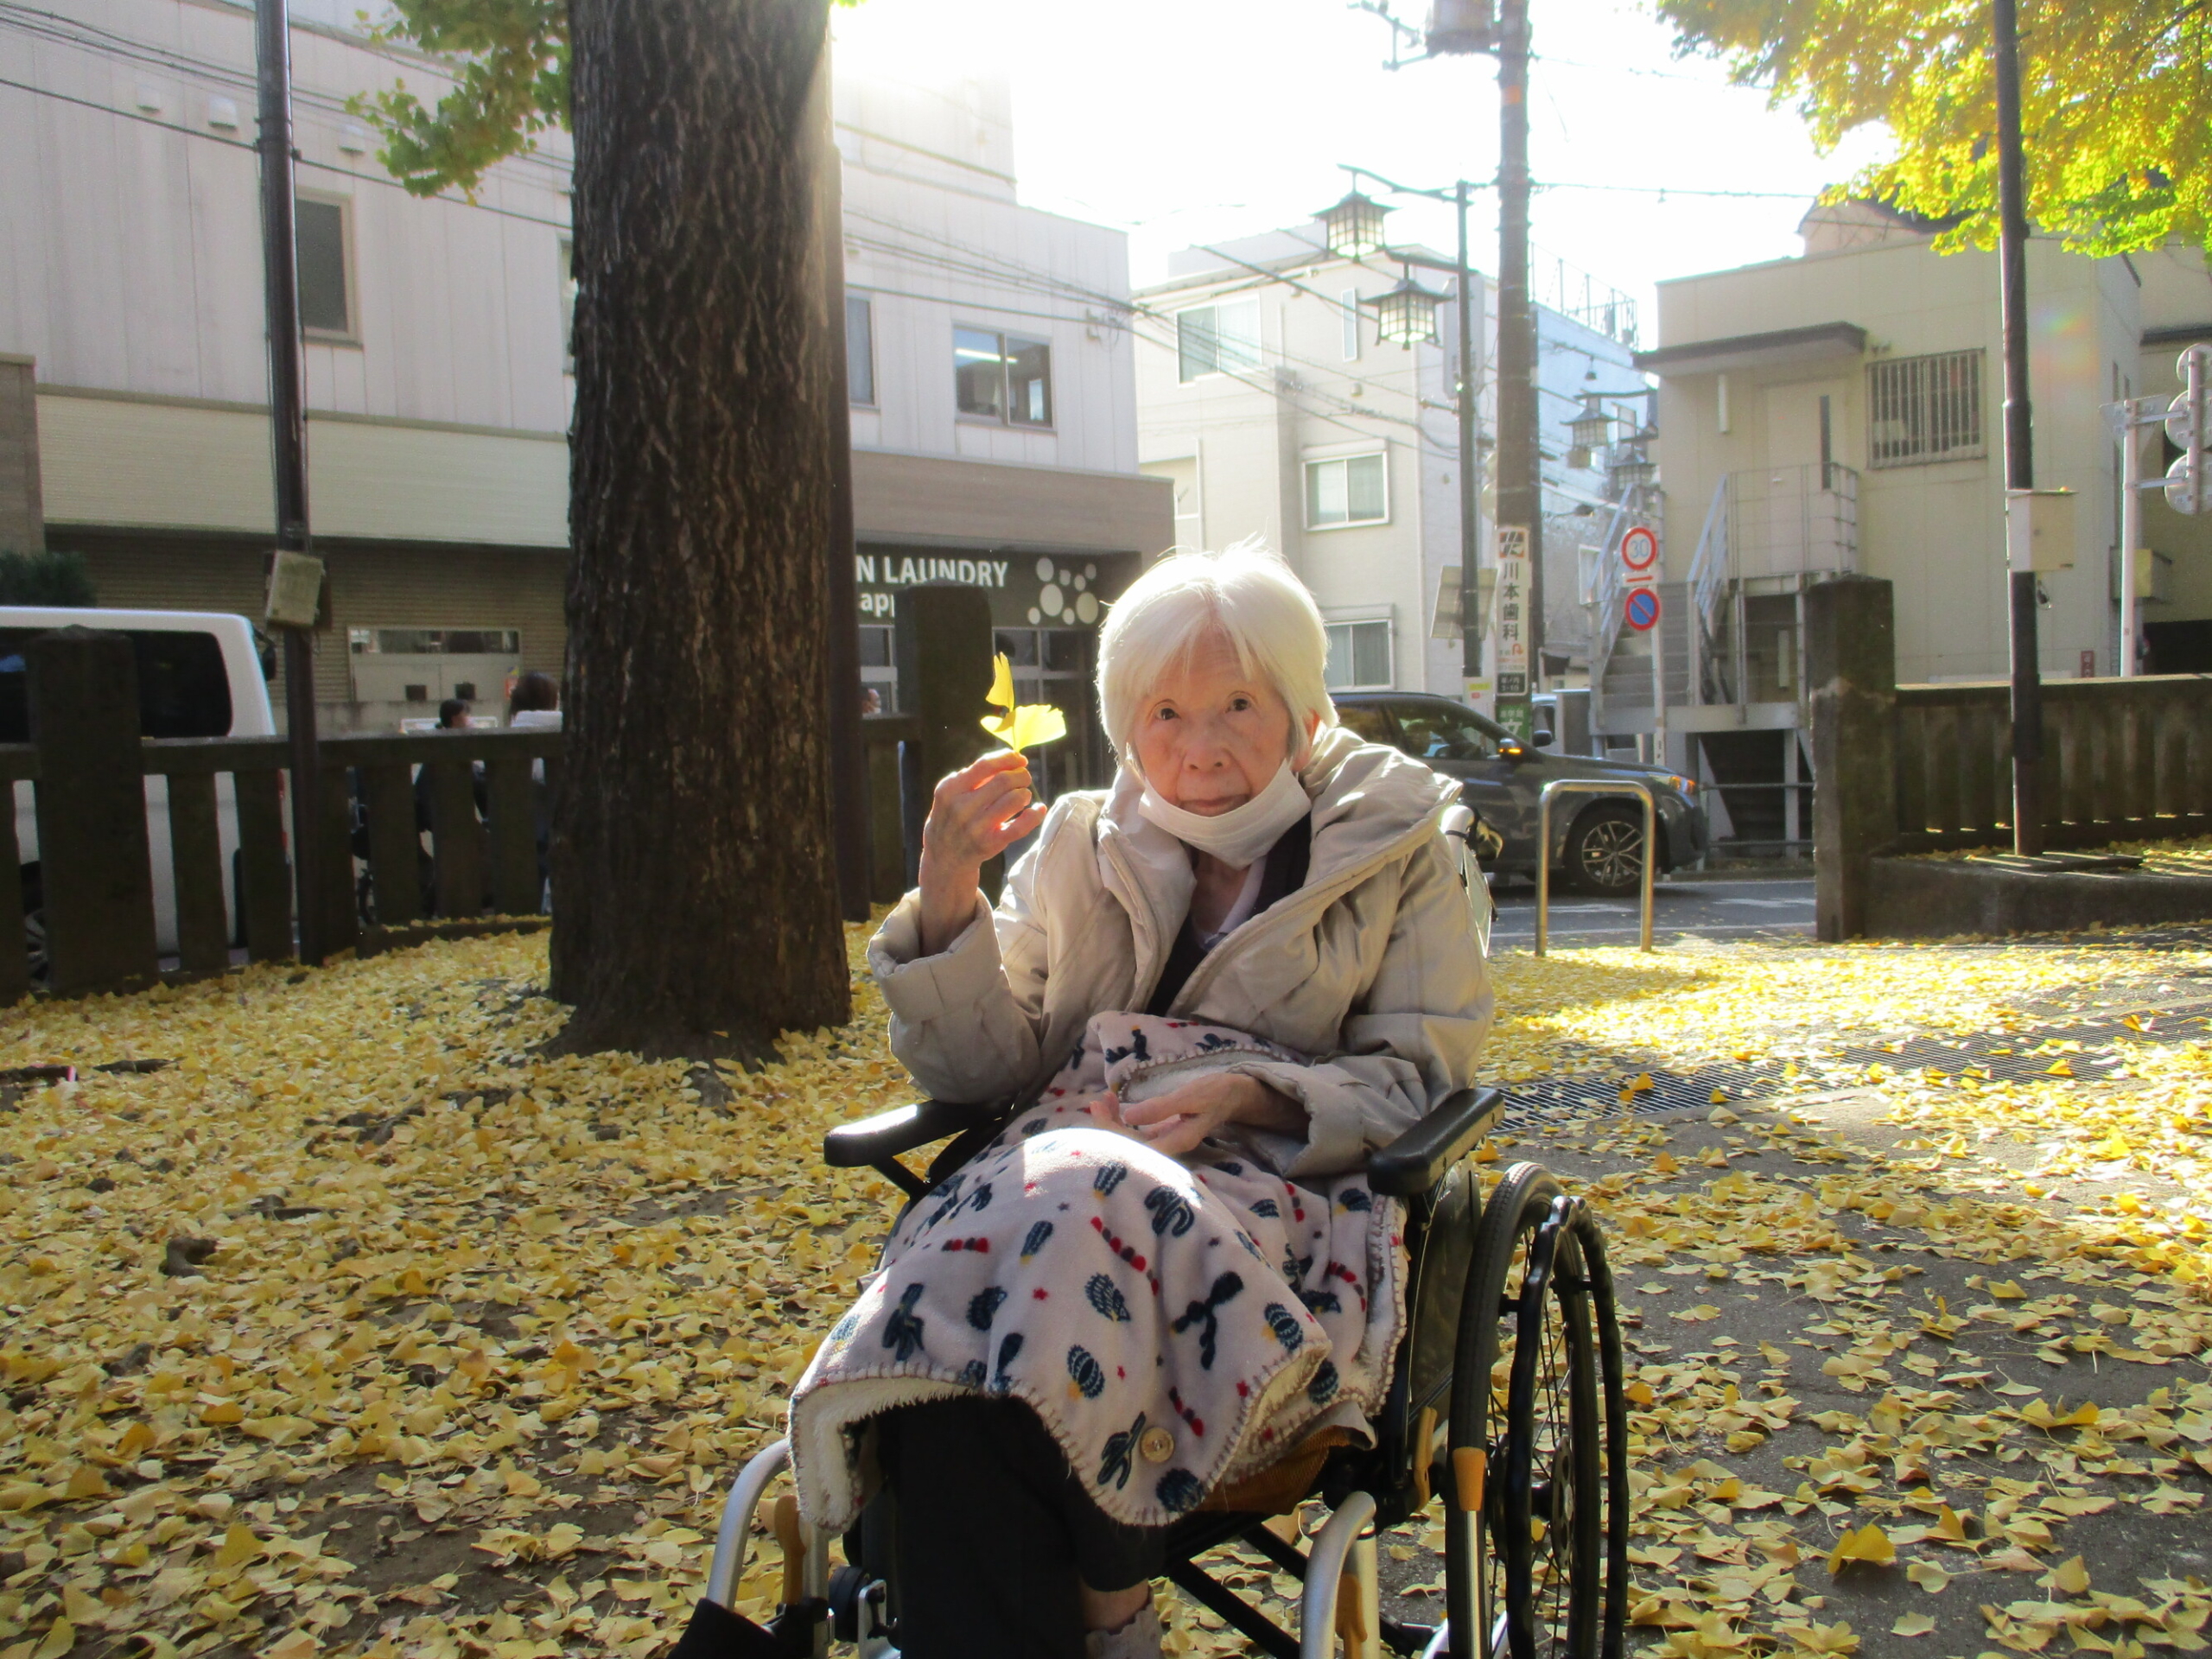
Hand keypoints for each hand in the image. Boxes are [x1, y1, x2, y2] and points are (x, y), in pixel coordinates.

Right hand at [917, 751, 1043, 953]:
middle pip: (1003, 780)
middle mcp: (961, 808)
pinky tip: (1039, 809)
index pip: (985, 765)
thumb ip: (974, 775)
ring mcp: (976, 828)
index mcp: (950, 789)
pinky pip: (1020, 827)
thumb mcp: (951, 793)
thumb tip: (1011, 759)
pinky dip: (1035, 815)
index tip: (1020, 759)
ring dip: (1025, 793)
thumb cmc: (954, 815)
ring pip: (1014, 800)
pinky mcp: (991, 844)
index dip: (1008, 758)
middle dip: (1021, 775)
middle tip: (1024, 777)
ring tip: (1024, 795)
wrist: (944, 856)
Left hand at [1091, 1073, 1305, 1158]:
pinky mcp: (1164, 1133)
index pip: (1135, 1147)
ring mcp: (1165, 1141)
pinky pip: (1138, 1132)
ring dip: (1114, 1121)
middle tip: (1096, 1102)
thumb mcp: (1190, 1096)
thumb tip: (1129, 1116)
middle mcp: (1169, 1147)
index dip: (1111, 1131)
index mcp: (1176, 1142)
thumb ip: (1161, 1107)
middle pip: (1130, 1146)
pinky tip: (1115, 1102)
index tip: (1098, 1107)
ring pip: (1131, 1139)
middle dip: (1109, 1125)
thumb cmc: (1215, 1093)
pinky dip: (1124, 1118)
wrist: (1234, 1094)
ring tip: (1102, 1100)